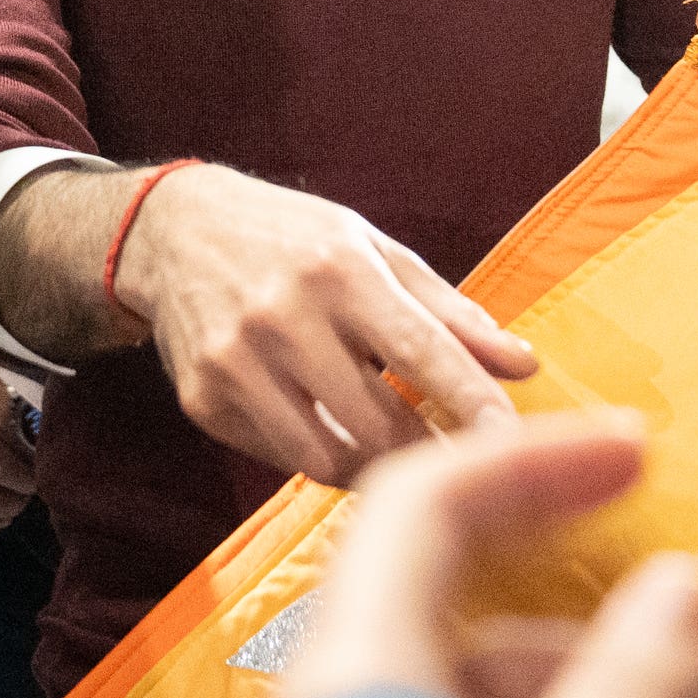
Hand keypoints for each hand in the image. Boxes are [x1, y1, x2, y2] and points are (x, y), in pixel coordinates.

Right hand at [112, 163, 532, 484]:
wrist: (174, 231)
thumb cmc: (293, 239)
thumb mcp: (373, 251)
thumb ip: (449, 313)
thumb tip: (523, 366)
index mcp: (338, 269)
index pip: (420, 349)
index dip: (470, 400)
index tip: (511, 438)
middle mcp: (281, 315)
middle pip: (376, 421)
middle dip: (424, 451)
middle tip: (453, 461)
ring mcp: (233, 361)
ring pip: (325, 457)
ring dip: (372, 466)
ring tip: (392, 451)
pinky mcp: (201, 399)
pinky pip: (278, 456)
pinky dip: (315, 453)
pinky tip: (326, 428)